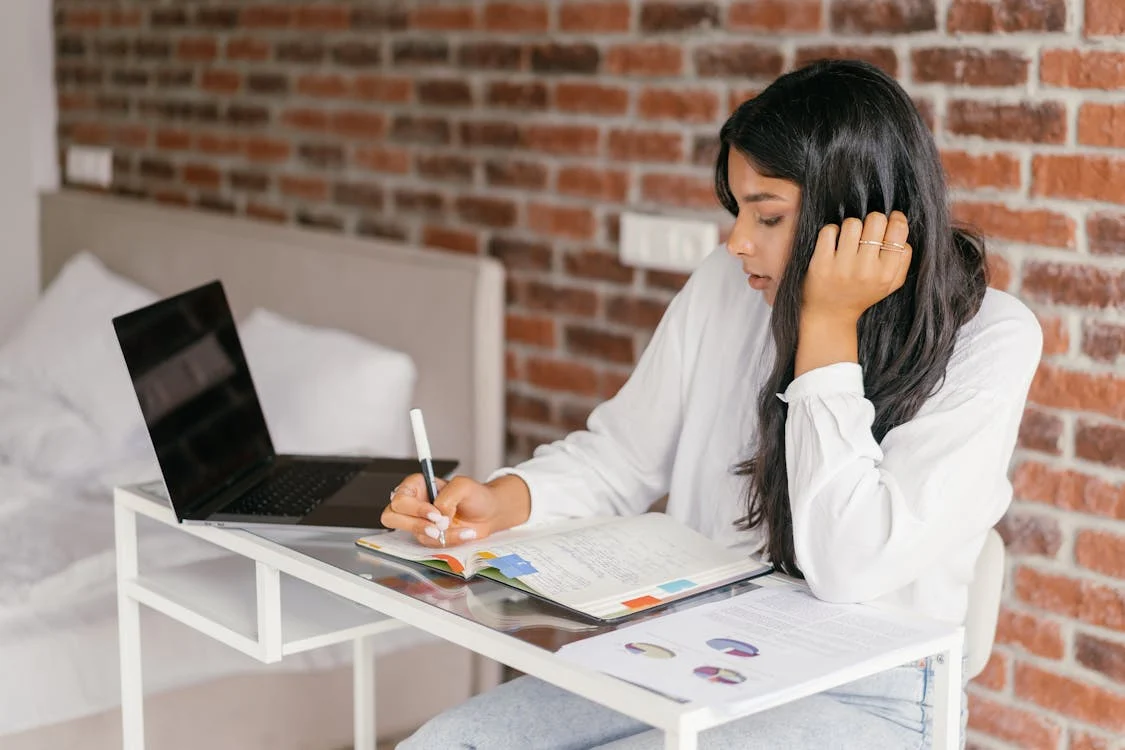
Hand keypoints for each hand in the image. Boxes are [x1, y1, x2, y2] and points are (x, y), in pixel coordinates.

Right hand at [381, 474, 521, 547]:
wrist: (489, 513)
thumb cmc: (475, 495)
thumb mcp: (463, 486)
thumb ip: (446, 498)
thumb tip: (438, 516)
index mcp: (417, 486)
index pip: (400, 498)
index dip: (414, 508)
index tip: (435, 513)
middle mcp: (414, 504)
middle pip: (392, 517)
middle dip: (415, 524)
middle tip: (436, 526)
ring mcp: (419, 522)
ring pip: (413, 533)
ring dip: (438, 534)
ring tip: (457, 528)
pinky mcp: (429, 536)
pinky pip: (430, 544)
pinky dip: (449, 540)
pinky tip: (463, 533)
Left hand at [803, 211, 911, 323]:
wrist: (830, 315)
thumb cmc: (862, 294)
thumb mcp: (890, 284)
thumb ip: (903, 260)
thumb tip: (902, 228)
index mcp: (886, 273)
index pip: (898, 231)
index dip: (895, 219)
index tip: (889, 220)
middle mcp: (866, 270)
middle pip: (876, 220)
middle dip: (872, 221)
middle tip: (866, 232)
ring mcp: (842, 267)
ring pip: (852, 223)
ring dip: (850, 227)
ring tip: (849, 239)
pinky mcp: (821, 264)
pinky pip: (829, 230)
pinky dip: (831, 231)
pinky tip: (833, 243)